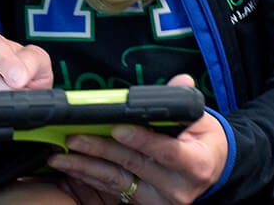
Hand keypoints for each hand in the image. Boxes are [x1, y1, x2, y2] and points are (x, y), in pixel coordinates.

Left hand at [46, 75, 227, 204]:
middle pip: (134, 165)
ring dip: (86, 167)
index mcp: (195, 163)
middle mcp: (178, 187)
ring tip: (62, 157)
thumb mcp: (200, 120)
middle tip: (74, 138)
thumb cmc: (203, 141)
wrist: (212, 171)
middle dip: (100, 150)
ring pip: (117, 180)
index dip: (140, 140)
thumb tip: (180, 80)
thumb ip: (183, 103)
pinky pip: (113, 190)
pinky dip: (90, 178)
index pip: (165, 152)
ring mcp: (160, 199)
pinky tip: (71, 168)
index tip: (116, 128)